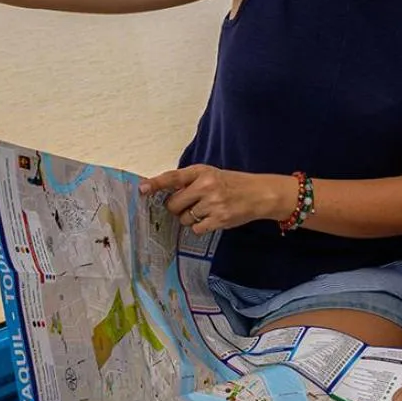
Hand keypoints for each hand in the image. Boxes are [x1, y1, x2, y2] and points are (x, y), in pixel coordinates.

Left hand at [142, 165, 286, 234]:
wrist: (259, 193)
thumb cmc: (232, 183)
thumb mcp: (212, 175)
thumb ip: (190, 181)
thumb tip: (164, 193)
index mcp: (202, 171)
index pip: (173, 177)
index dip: (155, 184)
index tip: (142, 189)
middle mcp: (206, 186)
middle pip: (173, 204)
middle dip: (177, 207)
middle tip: (189, 204)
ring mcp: (213, 203)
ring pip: (184, 218)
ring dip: (189, 217)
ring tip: (206, 210)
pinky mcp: (219, 219)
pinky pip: (195, 228)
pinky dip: (200, 226)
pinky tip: (211, 219)